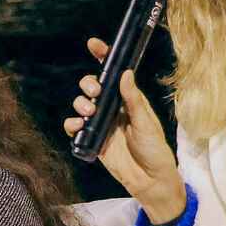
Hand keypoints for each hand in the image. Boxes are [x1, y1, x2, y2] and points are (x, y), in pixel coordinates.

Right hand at [64, 43, 186, 223]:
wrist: (149, 180)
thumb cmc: (154, 149)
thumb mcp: (146, 122)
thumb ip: (133, 99)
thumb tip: (125, 73)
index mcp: (127, 100)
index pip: (113, 74)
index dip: (103, 57)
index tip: (94, 45)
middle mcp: (112, 108)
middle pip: (92, 86)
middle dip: (88, 84)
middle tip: (94, 93)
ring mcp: (100, 124)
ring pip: (81, 104)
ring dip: (80, 103)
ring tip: (88, 112)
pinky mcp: (92, 140)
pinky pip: (75, 127)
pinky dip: (72, 124)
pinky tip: (78, 126)